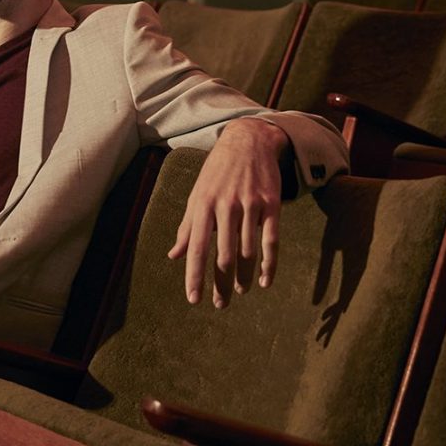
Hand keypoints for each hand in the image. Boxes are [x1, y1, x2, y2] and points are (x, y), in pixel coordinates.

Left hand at [167, 118, 288, 307]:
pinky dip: (269, 264)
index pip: (197, 248)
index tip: (194, 299)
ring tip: (241, 291)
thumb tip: (174, 255)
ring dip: (245, 277)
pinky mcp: (271, 204)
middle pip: (224, 255)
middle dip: (222, 284)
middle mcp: (225, 206)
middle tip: (220, 304)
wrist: (248, 141)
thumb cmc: (217, 173)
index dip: (195, 276)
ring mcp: (250, 205)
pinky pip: (271, 241)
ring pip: (248, 251)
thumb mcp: (197, 195)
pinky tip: (265, 281)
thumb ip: (187, 227)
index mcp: (203, 205)